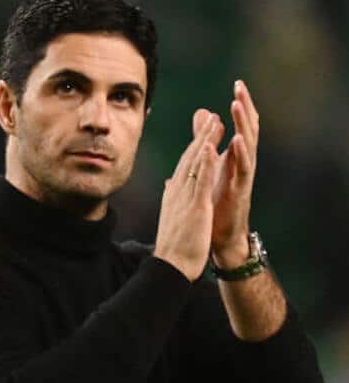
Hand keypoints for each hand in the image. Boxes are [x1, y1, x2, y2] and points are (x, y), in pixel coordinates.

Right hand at [153, 110, 223, 279]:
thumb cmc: (173, 246)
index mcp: (174, 194)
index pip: (185, 165)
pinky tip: (211, 146)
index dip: (195, 146)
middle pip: (189, 158)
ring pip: (195, 163)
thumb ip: (171, 197)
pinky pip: (200, 179)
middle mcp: (177, 192)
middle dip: (200, 136)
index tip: (204, 131)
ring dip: (205, 140)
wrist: (170, 266)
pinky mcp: (195, 206)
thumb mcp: (172, 216)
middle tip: (210, 116)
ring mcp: (185, 198)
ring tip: (214, 121)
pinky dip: (205, 161)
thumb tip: (168, 184)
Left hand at [208, 80, 259, 267]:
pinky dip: (238, 154)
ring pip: (246, 145)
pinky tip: (235, 140)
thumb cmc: (216, 201)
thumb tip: (203, 119)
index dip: (241, 106)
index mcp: (234, 157)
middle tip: (241, 86)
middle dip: (244, 108)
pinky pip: (241, 169)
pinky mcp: (239, 190)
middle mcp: (241, 163)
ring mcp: (242, 176)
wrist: (219, 236)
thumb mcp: (210, 168)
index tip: (238, 83)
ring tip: (237, 105)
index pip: (240, 125)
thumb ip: (206, 143)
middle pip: (246, 129)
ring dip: (241, 125)